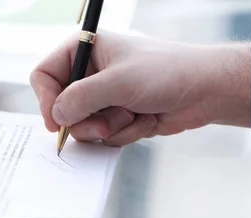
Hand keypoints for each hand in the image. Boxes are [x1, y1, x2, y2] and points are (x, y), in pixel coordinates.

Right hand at [30, 30, 250, 145]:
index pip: (45, 74)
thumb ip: (80, 98)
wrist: (205, 90)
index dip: (46, 99)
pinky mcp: (118, 116)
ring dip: (111, 127)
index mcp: (86, 50)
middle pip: (63, 107)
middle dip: (88, 120)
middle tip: (107, 122)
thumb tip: (56, 115)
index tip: (56, 122)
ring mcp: (105, 97)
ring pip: (85, 126)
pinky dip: (126, 133)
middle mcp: (91, 73)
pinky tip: (145, 119)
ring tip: (134, 114)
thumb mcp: (117, 82)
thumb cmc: (165, 72)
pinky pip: (106, 136)